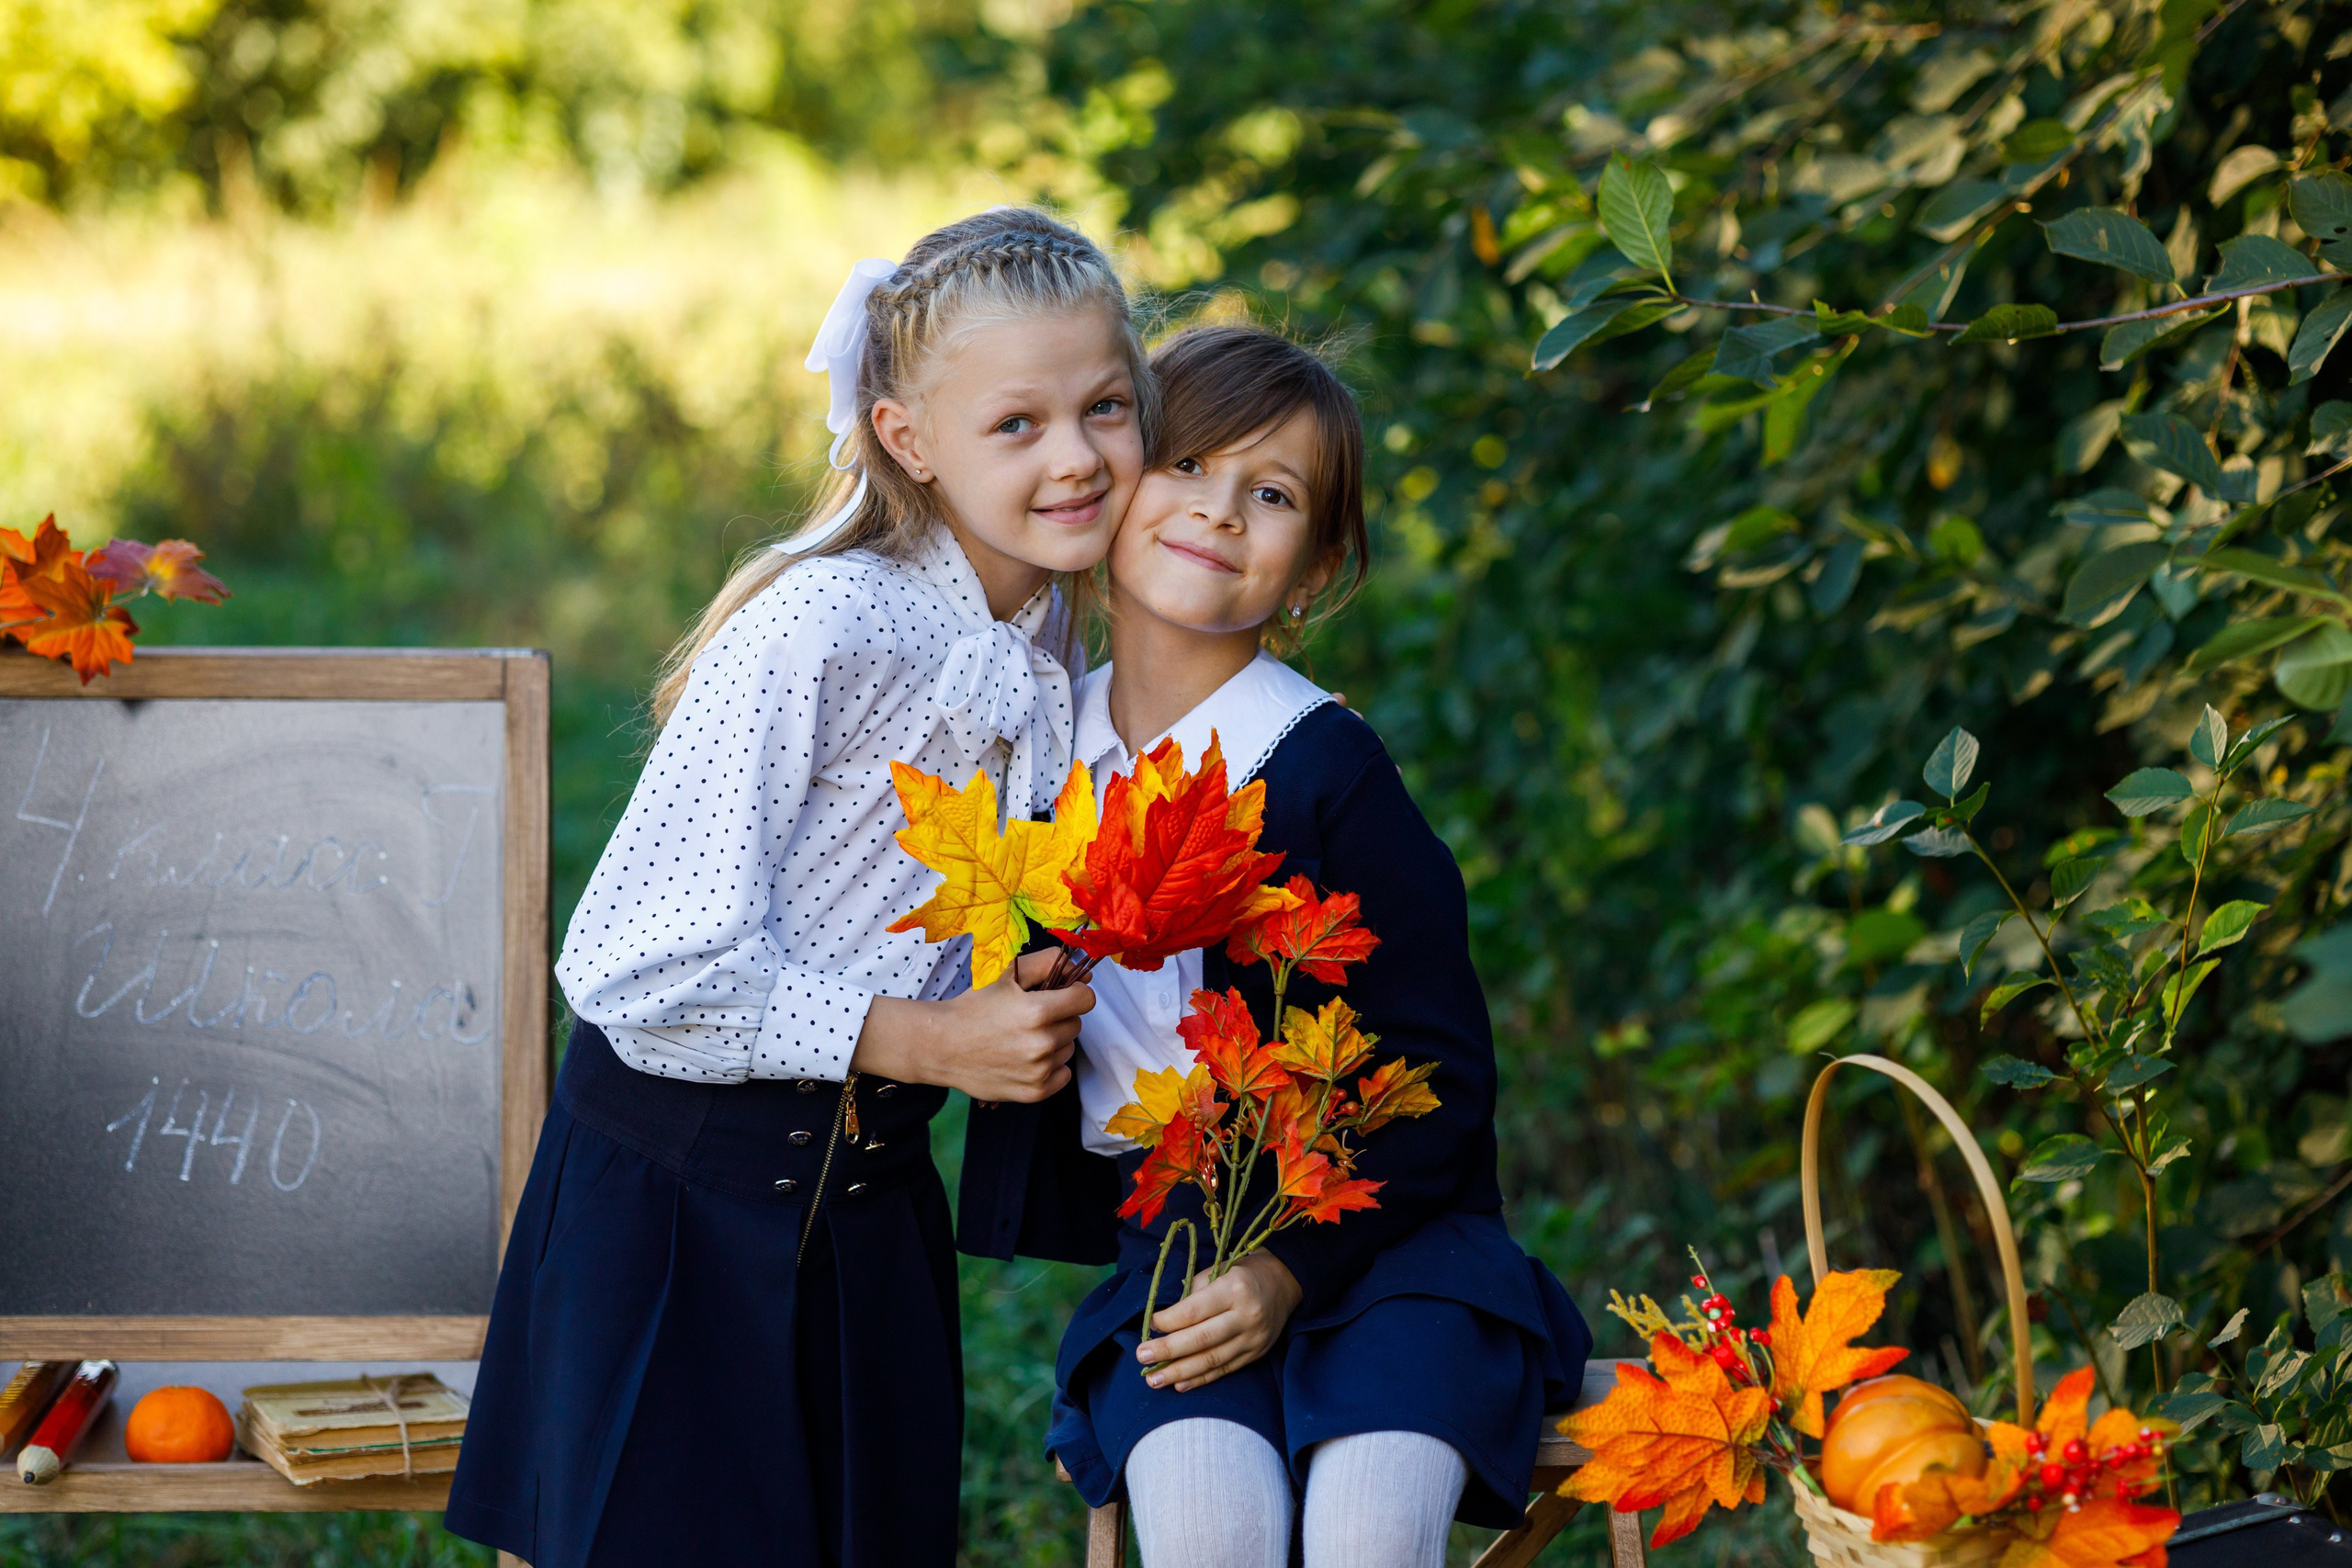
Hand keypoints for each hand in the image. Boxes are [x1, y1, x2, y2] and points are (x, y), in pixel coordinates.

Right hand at [852, 963, 1092, 1102]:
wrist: (942, 1046)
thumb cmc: (974, 1007)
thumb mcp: (1007, 974)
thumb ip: (1048, 963)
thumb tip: (1083, 974)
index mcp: (1037, 1011)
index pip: (1085, 999)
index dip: (1073, 994)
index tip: (1058, 996)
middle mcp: (1041, 1043)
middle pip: (1076, 1024)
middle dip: (1058, 1018)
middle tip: (1029, 1019)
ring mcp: (1038, 1071)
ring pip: (1068, 1049)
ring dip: (1053, 1043)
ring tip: (1022, 1039)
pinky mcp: (1034, 1092)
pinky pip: (1063, 1075)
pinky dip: (1051, 1067)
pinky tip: (1026, 1059)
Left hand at [1136, 1252, 1301, 1391]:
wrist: (1283, 1283)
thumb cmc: (1241, 1274)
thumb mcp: (1218, 1271)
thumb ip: (1193, 1295)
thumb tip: (1163, 1322)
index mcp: (1234, 1289)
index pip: (1194, 1311)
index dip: (1168, 1321)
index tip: (1149, 1325)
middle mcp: (1246, 1316)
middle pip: (1201, 1339)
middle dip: (1167, 1350)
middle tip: (1141, 1357)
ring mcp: (1253, 1338)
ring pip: (1211, 1360)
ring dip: (1179, 1372)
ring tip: (1154, 1379)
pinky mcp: (1256, 1354)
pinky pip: (1224, 1370)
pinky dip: (1200, 1379)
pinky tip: (1179, 1385)